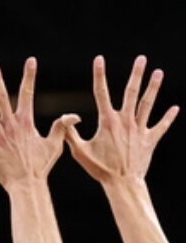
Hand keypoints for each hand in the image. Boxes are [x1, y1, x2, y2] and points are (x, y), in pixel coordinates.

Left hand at [0, 58, 78, 189]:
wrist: (25, 183)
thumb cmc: (40, 166)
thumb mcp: (54, 145)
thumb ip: (61, 127)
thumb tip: (75, 116)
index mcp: (26, 121)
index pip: (28, 93)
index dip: (29, 76)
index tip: (30, 61)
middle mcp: (10, 124)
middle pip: (2, 96)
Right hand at [65, 55, 178, 185]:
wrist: (122, 183)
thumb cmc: (99, 169)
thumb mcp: (79, 152)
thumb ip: (71, 133)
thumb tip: (68, 117)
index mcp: (108, 122)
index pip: (100, 93)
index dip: (98, 75)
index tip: (98, 59)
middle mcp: (126, 121)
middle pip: (131, 92)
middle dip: (136, 74)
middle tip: (141, 58)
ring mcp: (140, 129)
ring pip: (148, 104)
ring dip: (153, 87)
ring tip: (159, 72)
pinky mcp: (150, 140)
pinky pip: (161, 126)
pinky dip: (168, 117)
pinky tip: (175, 108)